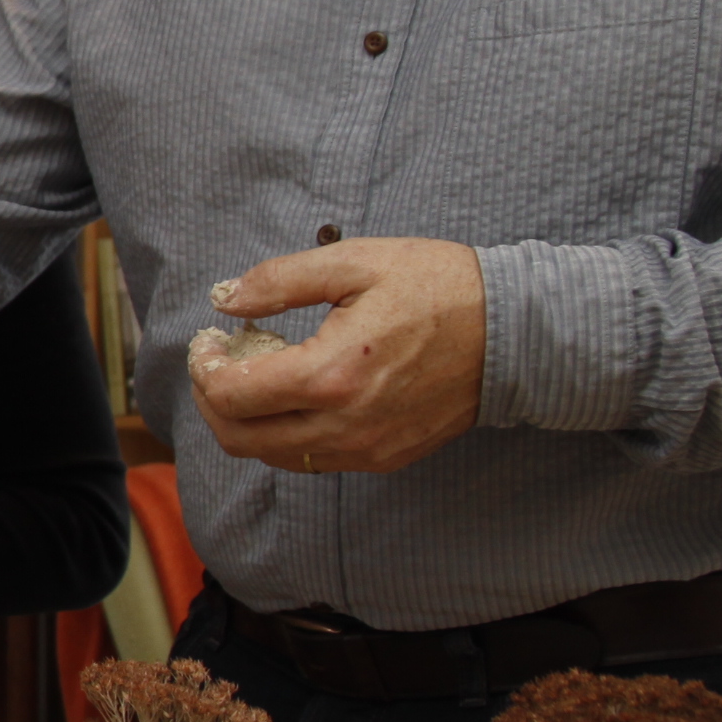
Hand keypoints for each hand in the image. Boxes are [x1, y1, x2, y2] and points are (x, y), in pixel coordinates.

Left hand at [192, 236, 486, 473]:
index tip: (208, 340)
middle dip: (213, 401)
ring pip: (273, 456)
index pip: (232, 395)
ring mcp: (366, 449)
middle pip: (241, 439)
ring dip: (247, 421)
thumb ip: (280, 280)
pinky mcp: (385, 458)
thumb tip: (224, 298)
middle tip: (218, 361)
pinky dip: (285, 433)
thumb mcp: (355, 261)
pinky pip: (312, 459)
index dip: (204, 368)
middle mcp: (345, 425)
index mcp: (331, 375)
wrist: (516, 332)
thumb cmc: (438, 287)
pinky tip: (294, 392)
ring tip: (255, 372)